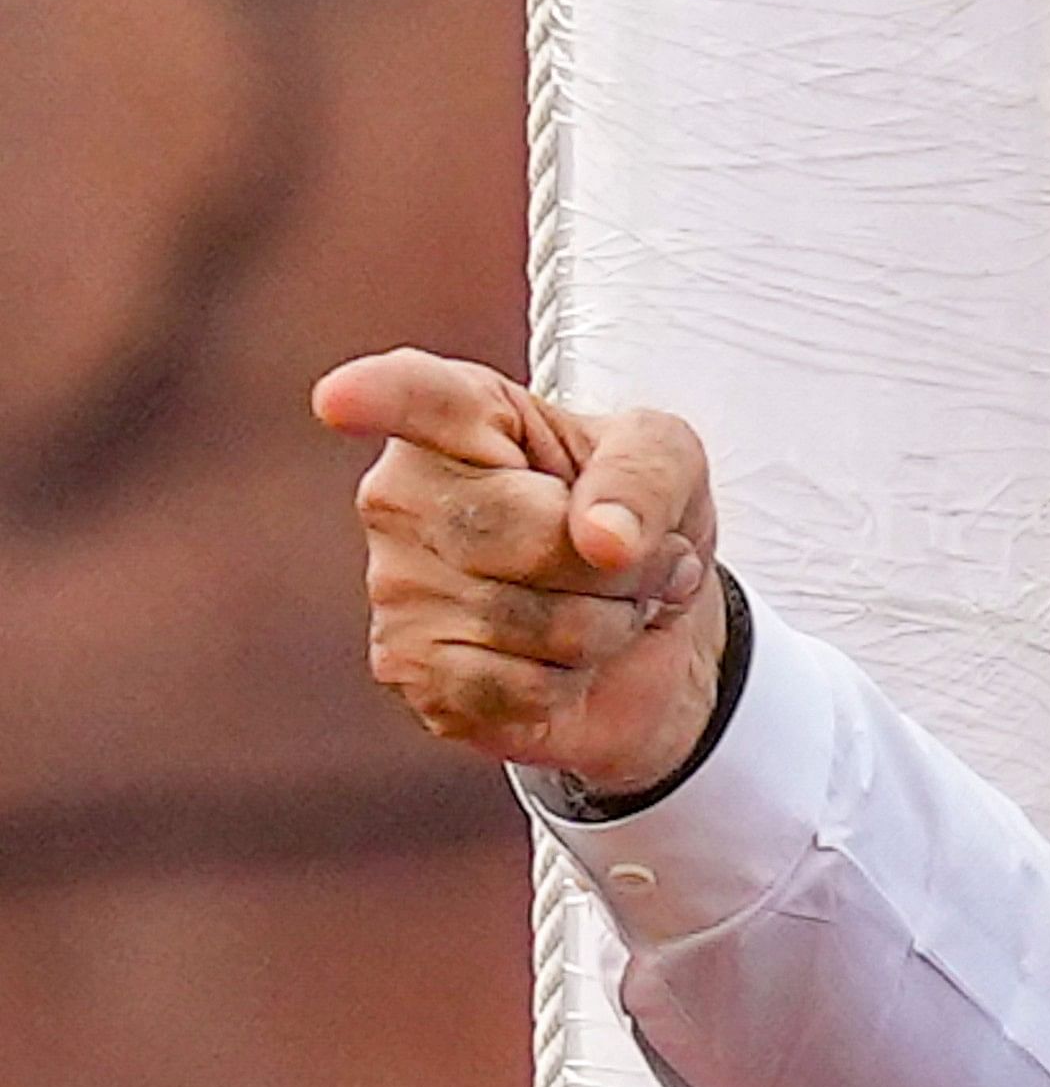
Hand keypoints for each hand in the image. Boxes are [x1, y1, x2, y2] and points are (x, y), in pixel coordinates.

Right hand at [313, 349, 727, 794]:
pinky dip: (569, 683)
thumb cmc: (639, 518)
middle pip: (529, 536)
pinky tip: (559, 660)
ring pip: (533, 623)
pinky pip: (514, 689)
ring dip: (605, 626)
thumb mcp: (674, 464)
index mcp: (464, 415)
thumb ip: (645, 477)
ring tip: (598, 605)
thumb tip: (603, 539)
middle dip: (619, 567)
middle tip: (629, 559)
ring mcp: (393, 586)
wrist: (649, 630)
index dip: (380, 397)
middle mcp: (402, 495)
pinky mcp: (407, 671)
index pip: (417, 398)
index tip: (339, 400)